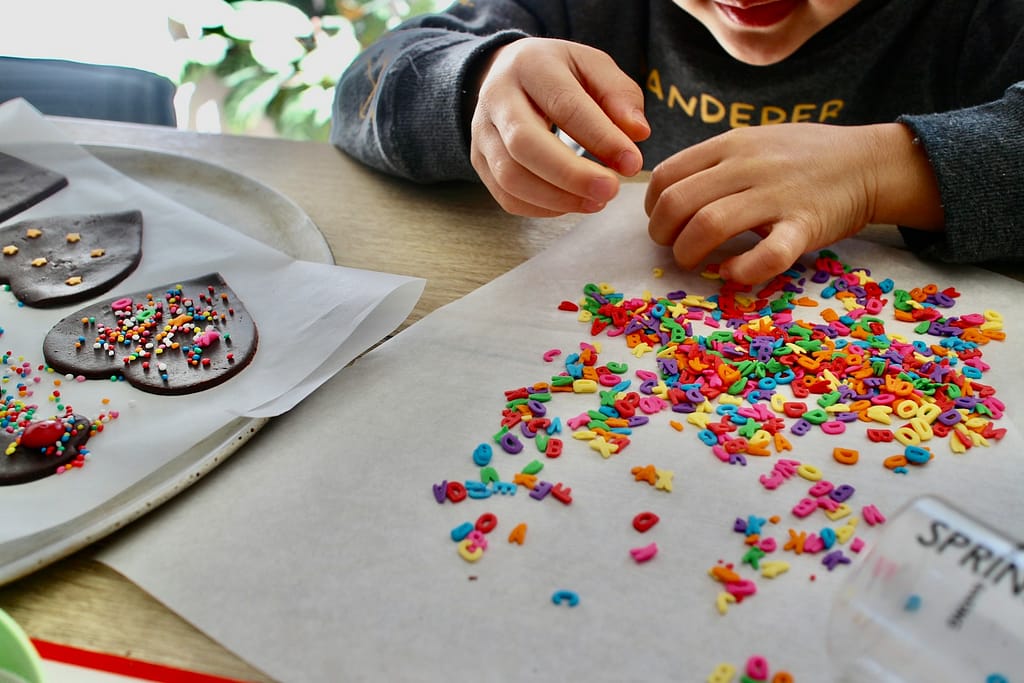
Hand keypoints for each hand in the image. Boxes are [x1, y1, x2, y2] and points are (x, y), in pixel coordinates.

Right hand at [469, 38, 650, 216]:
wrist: (508, 74)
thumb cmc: (559, 73)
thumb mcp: (594, 67)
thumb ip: (620, 95)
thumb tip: (637, 134)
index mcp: (530, 65)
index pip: (564, 105)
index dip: (600, 138)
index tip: (632, 162)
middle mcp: (497, 98)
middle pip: (524, 144)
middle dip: (571, 175)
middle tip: (611, 190)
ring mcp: (482, 132)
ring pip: (511, 177)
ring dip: (558, 198)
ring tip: (597, 201)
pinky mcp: (479, 161)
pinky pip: (506, 197)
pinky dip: (542, 209)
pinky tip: (572, 203)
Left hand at [644, 122, 943, 283]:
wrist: (867, 162)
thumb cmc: (801, 157)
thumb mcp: (752, 143)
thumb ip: (712, 164)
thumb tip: (667, 196)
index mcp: (730, 145)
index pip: (666, 175)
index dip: (653, 207)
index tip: (664, 222)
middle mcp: (748, 166)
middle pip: (677, 203)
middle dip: (663, 234)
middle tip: (675, 247)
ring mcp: (776, 195)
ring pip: (708, 226)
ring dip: (689, 253)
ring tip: (697, 262)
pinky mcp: (804, 226)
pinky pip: (765, 256)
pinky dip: (740, 270)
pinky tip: (732, 273)